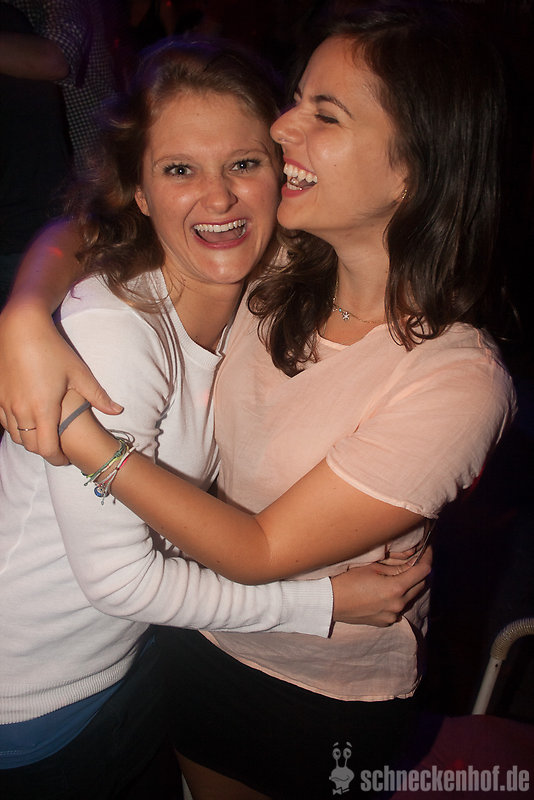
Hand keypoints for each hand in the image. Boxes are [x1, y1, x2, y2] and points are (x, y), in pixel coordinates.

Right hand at [0, 300, 121, 464]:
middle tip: (58, 450)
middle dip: (45, 451)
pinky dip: (16, 427)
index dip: (58, 459)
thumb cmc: (52, 350)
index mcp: (43, 409)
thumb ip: (98, 396)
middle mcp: (21, 410)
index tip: (67, 458)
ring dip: (30, 440)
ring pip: (16, 436)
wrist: (20, 328)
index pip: (48, 448)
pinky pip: (5, 422)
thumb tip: (118, 411)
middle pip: (31, 446)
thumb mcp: (79, 373)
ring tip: (44, 435)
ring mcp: (5, 403)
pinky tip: (28, 420)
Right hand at [330, 546, 431, 626]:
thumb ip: (395, 564)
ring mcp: (392, 616)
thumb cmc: (346, 579)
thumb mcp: (372, 566)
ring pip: (410, 597)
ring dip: (409, 584)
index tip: (427, 547)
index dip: (427, 556)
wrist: (328, 601)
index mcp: (396, 588)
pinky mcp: (385, 622)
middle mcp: (398, 605)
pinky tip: (387, 587)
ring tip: (400, 571)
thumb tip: (412, 557)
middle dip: (420, 570)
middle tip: (415, 557)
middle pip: (420, 585)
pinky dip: (399, 596)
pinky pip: (399, 607)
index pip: (423, 570)